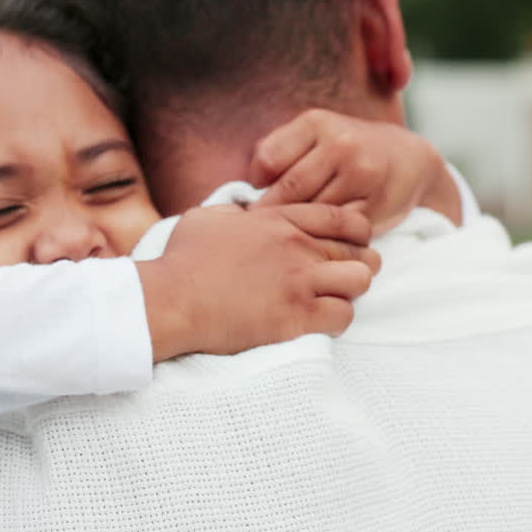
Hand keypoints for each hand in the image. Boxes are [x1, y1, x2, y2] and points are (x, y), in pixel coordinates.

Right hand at [137, 203, 379, 361]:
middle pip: (357, 249)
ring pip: (359, 280)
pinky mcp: (296, 317)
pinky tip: (319, 322)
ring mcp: (299, 281)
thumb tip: (243, 210)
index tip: (352, 243)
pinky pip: (343, 316)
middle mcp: (296, 246)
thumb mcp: (206, 218)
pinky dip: (337, 320)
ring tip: (333, 299)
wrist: (172, 299)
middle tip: (343, 276)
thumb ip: (234, 211)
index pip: (341, 217)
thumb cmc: (181, 260)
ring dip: (350, 291)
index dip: (356, 231)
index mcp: (278, 220)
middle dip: (357, 262)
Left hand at [249, 109, 461, 233]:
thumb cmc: (344, 150)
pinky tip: (314, 242)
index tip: (251, 203)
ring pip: (311, 213)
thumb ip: (277, 152)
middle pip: (289, 190)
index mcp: (316, 123)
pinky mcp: (376, 205)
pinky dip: (322, 238)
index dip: (257, 186)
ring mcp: (361, 174)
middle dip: (272, 214)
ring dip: (296, 228)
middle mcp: (341, 144)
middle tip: (258, 232)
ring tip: (283, 239)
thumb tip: (241, 191)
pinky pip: (336, 230)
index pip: (268, 161)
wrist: (407, 159)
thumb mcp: (312, 135)